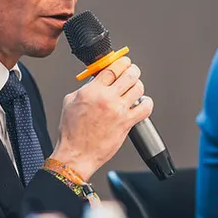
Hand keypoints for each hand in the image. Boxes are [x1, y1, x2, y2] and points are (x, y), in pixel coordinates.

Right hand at [52, 56, 152, 179]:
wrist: (76, 154)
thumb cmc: (72, 132)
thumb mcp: (70, 102)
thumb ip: (85, 88)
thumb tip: (95, 81)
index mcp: (91, 91)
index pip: (112, 67)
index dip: (120, 62)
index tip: (122, 62)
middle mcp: (107, 98)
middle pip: (129, 74)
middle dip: (132, 70)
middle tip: (131, 71)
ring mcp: (118, 110)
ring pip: (138, 87)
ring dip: (138, 85)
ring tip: (134, 88)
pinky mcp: (127, 123)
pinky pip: (145, 107)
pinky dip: (146, 103)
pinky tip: (142, 103)